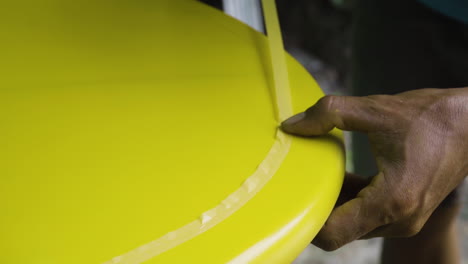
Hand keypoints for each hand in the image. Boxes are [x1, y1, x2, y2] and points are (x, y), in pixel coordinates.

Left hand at [281, 88, 467, 250]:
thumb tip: (292, 125)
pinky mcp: (406, 211)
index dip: (305, 221)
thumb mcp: (375, 109)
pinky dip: (351, 200)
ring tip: (315, 177)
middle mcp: (399, 219)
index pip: (332, 233)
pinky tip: (339, 176)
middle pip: (340, 231)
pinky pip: (368, 215)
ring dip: (334, 205)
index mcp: (391, 201)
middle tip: (296, 183)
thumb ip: (329, 113)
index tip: (288, 199)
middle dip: (316, 209)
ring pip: (354, 225)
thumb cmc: (431, 117)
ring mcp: (405, 219)